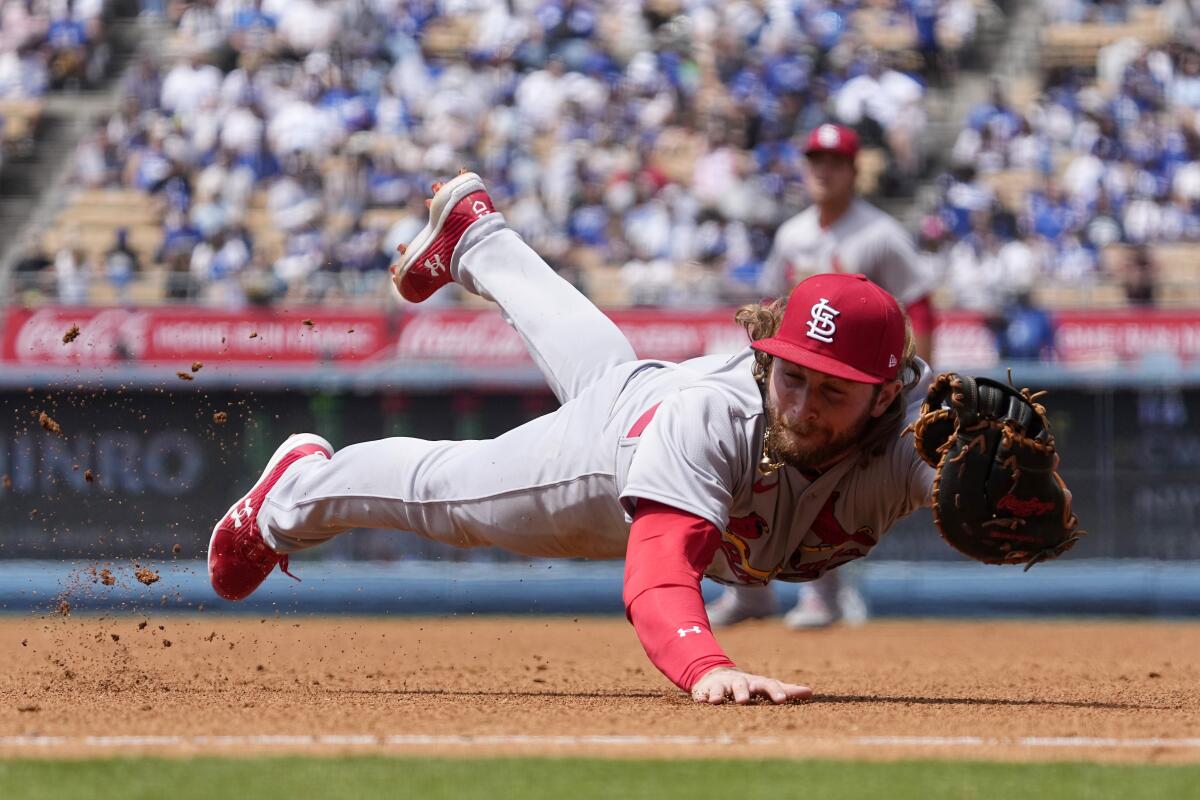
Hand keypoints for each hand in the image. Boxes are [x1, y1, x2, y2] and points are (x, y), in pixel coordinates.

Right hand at [690, 667, 811, 704]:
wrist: (718, 675)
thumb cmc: (749, 686)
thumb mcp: (765, 686)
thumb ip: (786, 690)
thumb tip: (810, 692)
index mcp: (756, 683)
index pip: (768, 684)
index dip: (774, 692)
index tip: (782, 701)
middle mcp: (739, 682)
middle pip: (742, 685)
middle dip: (742, 692)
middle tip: (744, 701)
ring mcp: (722, 685)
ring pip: (721, 688)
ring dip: (720, 694)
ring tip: (718, 701)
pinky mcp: (706, 690)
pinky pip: (703, 693)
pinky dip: (703, 696)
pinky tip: (702, 701)